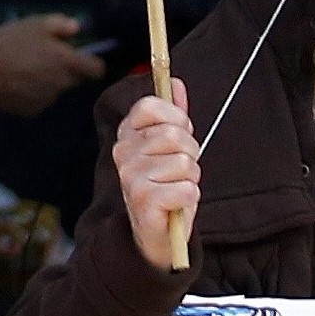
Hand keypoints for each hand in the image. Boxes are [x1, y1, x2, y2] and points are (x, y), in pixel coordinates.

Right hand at [0, 13, 104, 117]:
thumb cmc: (11, 43)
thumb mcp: (36, 23)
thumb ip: (61, 24)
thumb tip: (77, 28)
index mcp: (68, 62)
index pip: (97, 70)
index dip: (92, 62)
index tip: (80, 56)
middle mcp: (62, 84)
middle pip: (74, 79)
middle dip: (65, 69)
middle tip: (44, 57)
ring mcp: (47, 100)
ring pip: (55, 89)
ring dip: (47, 80)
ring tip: (24, 68)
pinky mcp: (31, 110)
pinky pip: (38, 99)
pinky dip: (32, 92)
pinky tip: (15, 82)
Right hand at [116, 80, 200, 271]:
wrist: (158, 232)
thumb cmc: (166, 184)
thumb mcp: (171, 147)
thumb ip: (174, 115)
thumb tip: (176, 82)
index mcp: (127, 134)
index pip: (151, 106)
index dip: (175, 117)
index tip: (179, 133)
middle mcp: (123, 153)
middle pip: (174, 134)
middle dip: (190, 151)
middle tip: (181, 169)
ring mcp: (130, 177)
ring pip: (184, 163)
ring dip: (191, 177)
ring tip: (178, 187)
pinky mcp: (143, 201)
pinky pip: (187, 188)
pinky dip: (190, 197)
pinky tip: (176, 204)